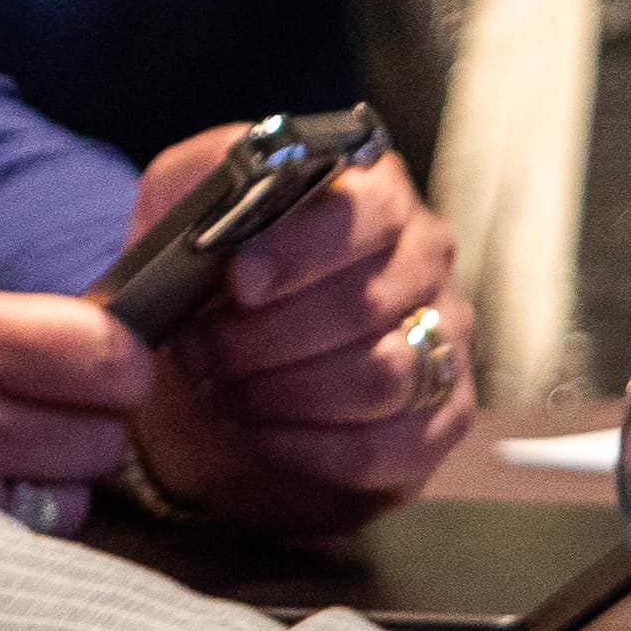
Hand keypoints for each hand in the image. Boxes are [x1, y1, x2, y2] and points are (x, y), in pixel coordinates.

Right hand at [0, 198, 153, 501]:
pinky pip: (14, 538)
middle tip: (48, 392)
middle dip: (93, 410)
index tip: (90, 343)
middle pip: (108, 435)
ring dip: (57, 471)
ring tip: (3, 441)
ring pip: (72, 500)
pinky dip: (11, 514)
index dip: (117, 346)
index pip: (107, 353)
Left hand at [127, 137, 467, 540]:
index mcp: (376, 190)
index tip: (240, 283)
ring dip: (286, 394)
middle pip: (365, 303)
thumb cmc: (211, 271)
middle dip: (267, 339)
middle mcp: (425, 258)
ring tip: (227, 393)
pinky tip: (263, 434)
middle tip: (203, 354)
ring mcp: (445, 338)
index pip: (369, 209)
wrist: (219, 357)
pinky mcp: (444, 416)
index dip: (304, 250)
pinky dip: (313, 449)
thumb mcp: (186, 202)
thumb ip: (200, 181)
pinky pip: (388, 445)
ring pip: (380, 377)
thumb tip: (223, 203)